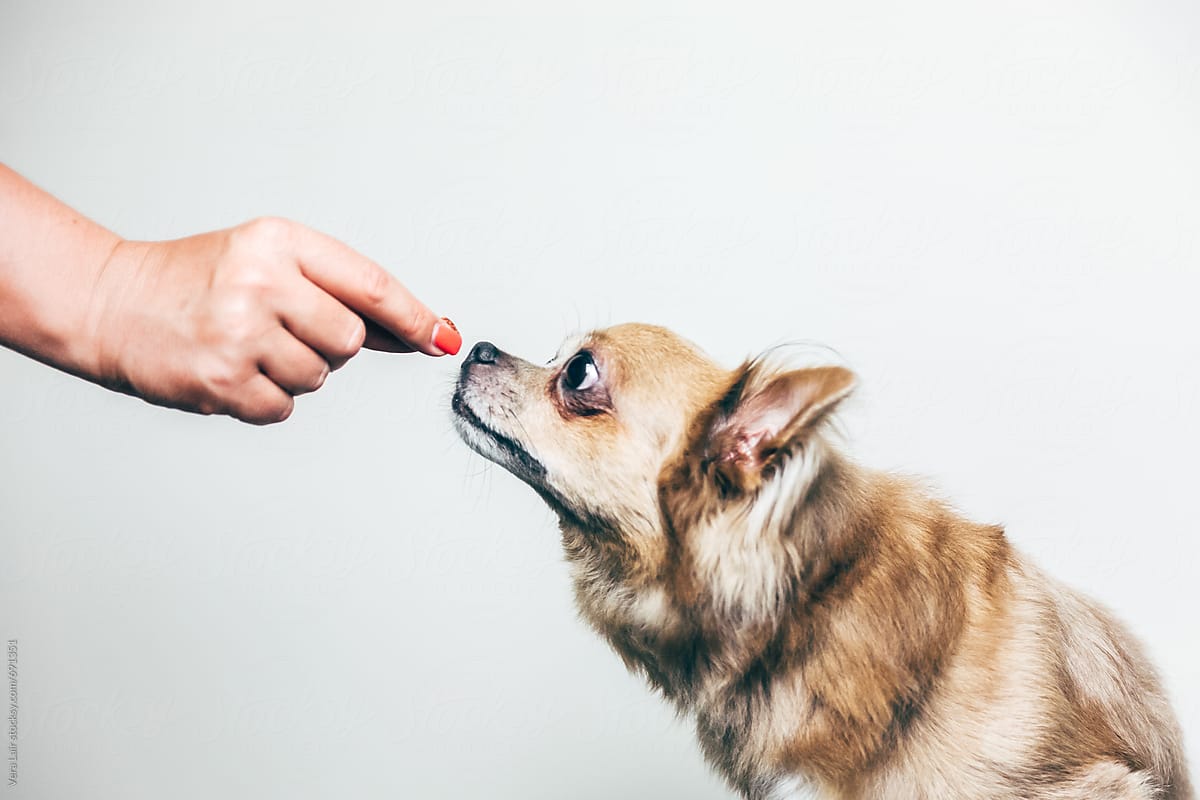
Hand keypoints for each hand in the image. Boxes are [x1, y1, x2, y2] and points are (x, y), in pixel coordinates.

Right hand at [86, 217, 460, 423]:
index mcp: (279, 241)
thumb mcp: (267, 259)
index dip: (413, 316)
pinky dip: (265, 399)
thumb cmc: (198, 280)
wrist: (113, 302)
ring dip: (294, 372)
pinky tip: (233, 371)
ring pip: (318, 377)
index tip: (441, 337)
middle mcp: (261, 282)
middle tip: (280, 328)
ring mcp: (239, 333)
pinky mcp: (220, 381)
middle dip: (328, 344)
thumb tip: (416, 331)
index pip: (370, 284)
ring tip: (248, 346)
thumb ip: (338, 291)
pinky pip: (283, 408)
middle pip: (350, 341)